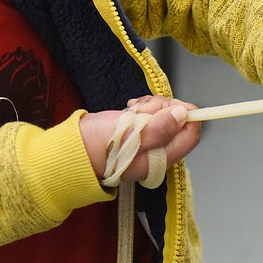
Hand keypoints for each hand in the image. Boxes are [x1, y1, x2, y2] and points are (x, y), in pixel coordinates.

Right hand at [79, 95, 200, 183]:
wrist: (71, 149)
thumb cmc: (96, 147)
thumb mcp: (128, 136)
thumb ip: (158, 128)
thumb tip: (183, 116)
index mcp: (160, 158)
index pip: (190, 135)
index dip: (185, 115)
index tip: (169, 105)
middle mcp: (158, 150)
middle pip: (178, 120)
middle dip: (161, 108)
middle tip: (140, 111)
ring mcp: (149, 140)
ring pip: (164, 113)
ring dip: (149, 106)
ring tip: (130, 113)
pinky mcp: (139, 130)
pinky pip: (150, 113)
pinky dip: (141, 108)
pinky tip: (128, 111)